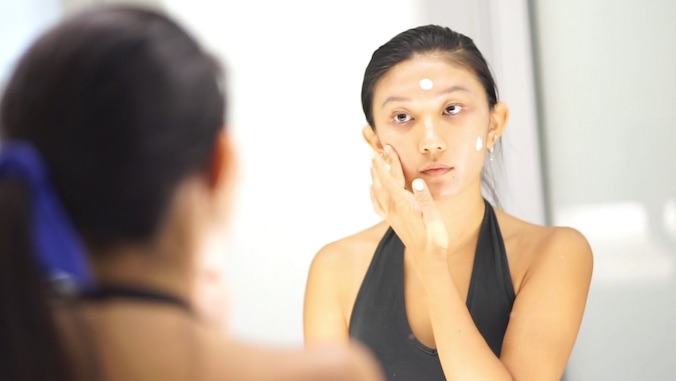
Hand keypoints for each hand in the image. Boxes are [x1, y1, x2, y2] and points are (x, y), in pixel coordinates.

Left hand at [369, 145, 448, 262]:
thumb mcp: (434, 217)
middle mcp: (394, 210)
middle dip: (380, 166)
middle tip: (377, 151)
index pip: (392, 180)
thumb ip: (425, 198)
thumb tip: (417, 181)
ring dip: (375, 177)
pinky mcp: (392, 222)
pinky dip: (373, 194)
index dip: (388, 164)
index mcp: (405, 205)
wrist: (427, 258)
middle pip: (384, 183)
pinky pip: (378, 205)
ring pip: (378, 193)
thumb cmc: (434, 238)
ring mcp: (391, 216)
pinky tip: (371, 189)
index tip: (384, 150)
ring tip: (371, 165)